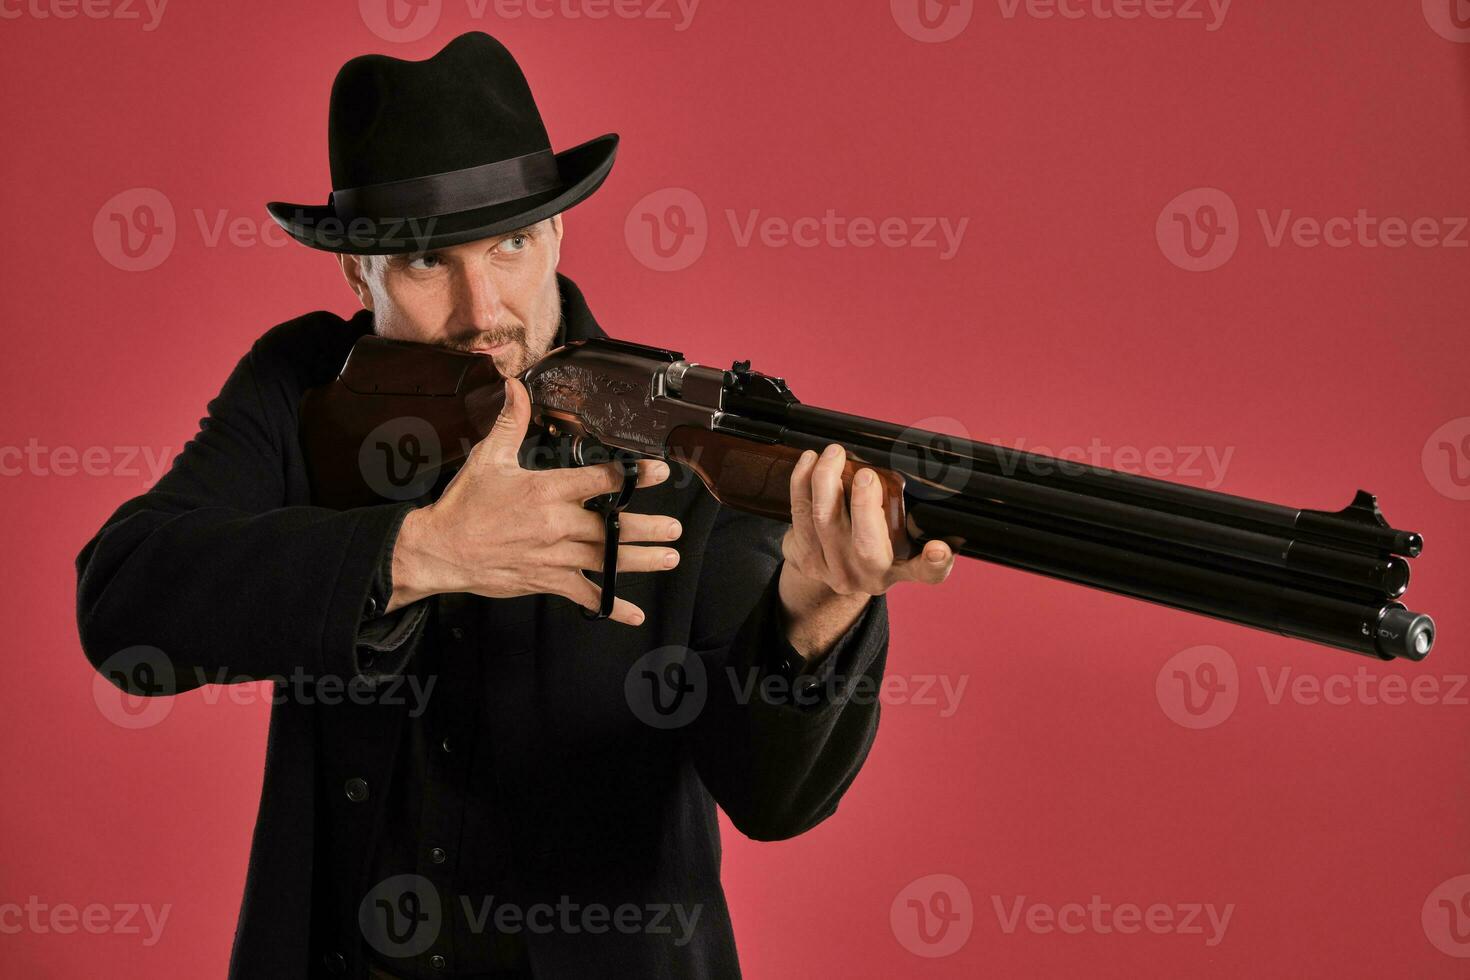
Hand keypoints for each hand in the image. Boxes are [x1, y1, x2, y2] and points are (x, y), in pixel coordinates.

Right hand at [386, 377, 681, 624]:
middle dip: (648, 528)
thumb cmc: (465, 504)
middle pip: (612, 527)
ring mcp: (554, 556)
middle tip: (675, 529)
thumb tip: (514, 385)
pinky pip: (585, 596)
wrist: (441, 549)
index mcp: (547, 490)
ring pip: (607, 560)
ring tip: (670, 557)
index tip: (661, 472)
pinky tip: (634, 614)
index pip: (600, 480)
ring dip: (642, 561)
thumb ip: (510, 422)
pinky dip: (611, 607)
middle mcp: (557, 524)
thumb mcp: (488, 458)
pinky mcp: (547, 580)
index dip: (634, 476)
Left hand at [779, 443, 955, 657]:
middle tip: (866, 474)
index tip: (939, 548)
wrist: (832, 569)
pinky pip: (800, 516)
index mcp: (902, 568)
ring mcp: (835, 569)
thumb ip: (910, 512)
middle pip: (867, 547)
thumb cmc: (873, 543)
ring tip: (833, 453)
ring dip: (825, 481)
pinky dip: (801, 483)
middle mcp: (870, 575)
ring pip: (825, 523)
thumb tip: (924, 464)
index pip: (927, 572)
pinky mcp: (807, 558)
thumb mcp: (898, 537)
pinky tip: (809, 461)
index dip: (935, 562)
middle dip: (864, 505)